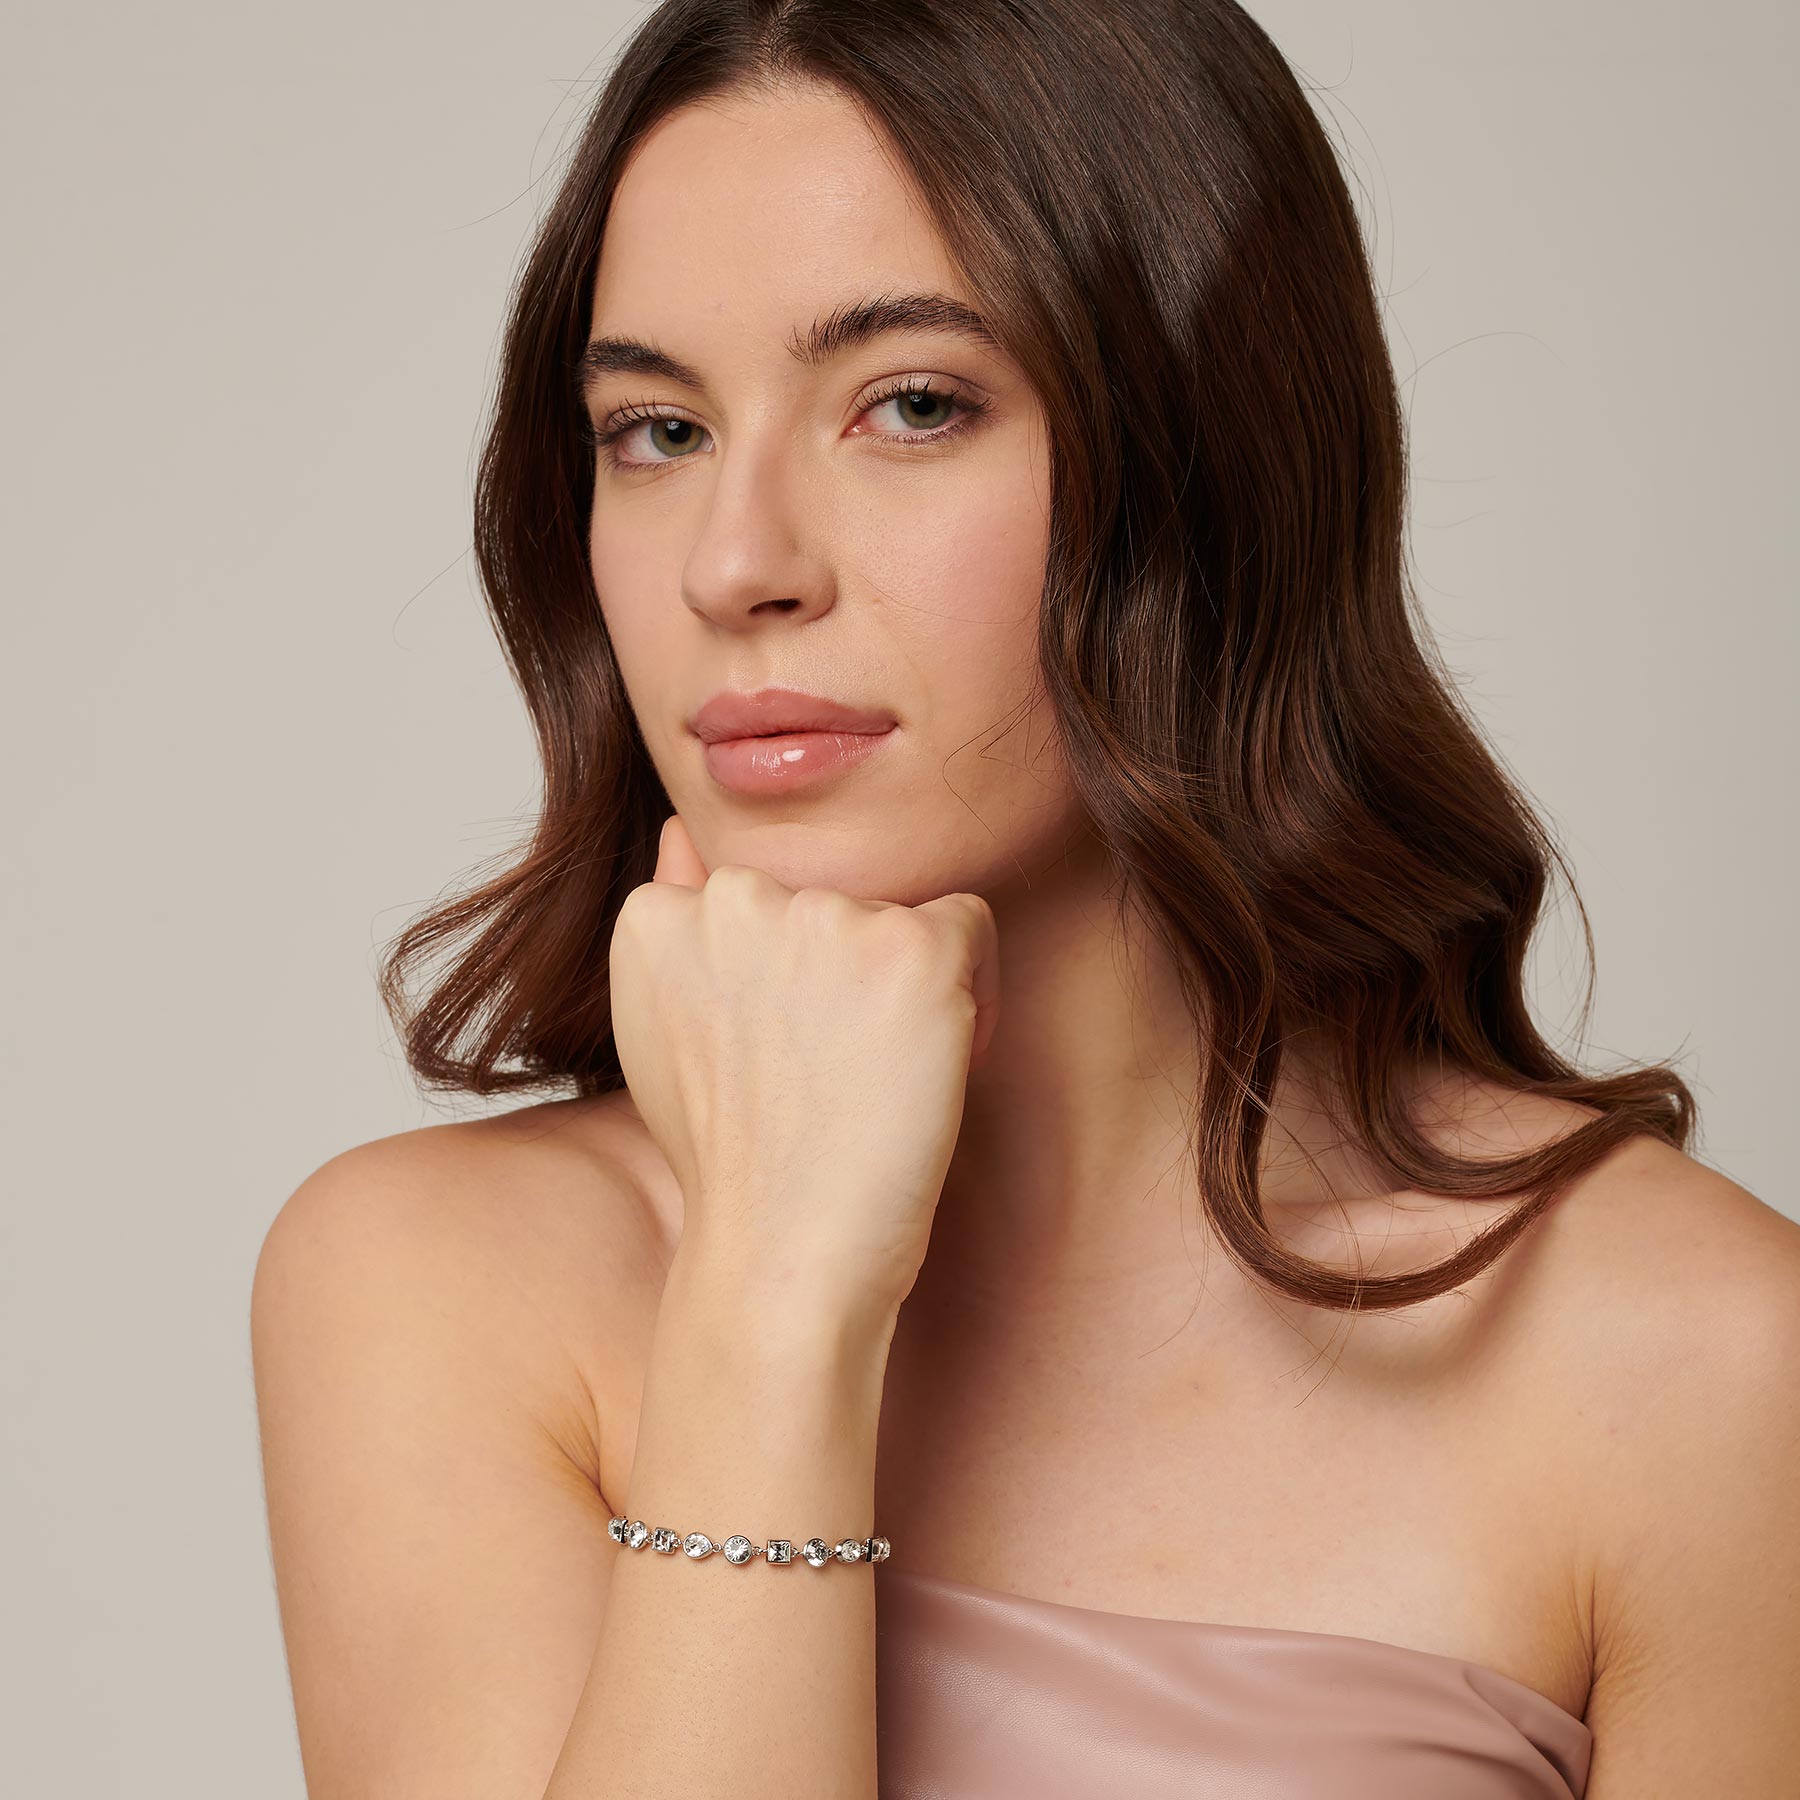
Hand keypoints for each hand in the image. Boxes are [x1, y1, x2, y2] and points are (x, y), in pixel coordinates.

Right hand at [608, 814, 999, 1326]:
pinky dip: (973, 993)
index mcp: (662, 915)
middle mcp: (736, 899)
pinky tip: (928, 1064)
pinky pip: (970, 928)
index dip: (789, 979)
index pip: (762, 900)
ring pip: (901, 916)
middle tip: (831, 1072)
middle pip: (833, 901)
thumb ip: (675, 916)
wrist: (785, 1253)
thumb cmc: (736, 1157)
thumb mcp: (670, 1028)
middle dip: (844, 971)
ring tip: (869, 1077)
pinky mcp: (910, 950)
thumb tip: (679, 830)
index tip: (784, 1056)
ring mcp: (825, 921)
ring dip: (904, 985)